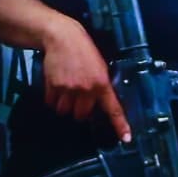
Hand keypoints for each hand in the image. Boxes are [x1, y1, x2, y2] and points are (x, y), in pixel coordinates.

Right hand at [41, 17, 131, 142]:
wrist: (62, 37)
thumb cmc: (83, 50)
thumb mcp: (99, 66)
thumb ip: (100, 85)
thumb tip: (97, 102)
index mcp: (102, 83)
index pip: (113, 109)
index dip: (120, 125)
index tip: (126, 139)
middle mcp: (87, 89)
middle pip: (81, 115)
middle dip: (78, 110)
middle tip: (77, 97)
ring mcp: (69, 89)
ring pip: (65, 111)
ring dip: (64, 105)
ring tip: (65, 89)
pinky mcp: (54, 86)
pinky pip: (52, 103)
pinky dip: (52, 98)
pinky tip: (56, 85)